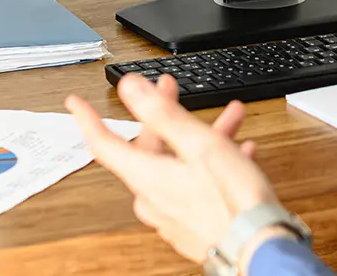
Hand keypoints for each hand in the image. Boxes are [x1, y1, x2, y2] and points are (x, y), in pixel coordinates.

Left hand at [66, 75, 282, 267]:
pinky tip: (238, 153)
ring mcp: (173, 213)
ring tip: (229, 119)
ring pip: (178, 163)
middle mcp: (153, 198)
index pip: (104, 144)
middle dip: (164, 116)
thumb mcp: (198, 144)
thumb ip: (162, 114)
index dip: (89, 119)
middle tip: (171, 91)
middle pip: (148, 149)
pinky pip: (194, 184)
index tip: (77, 103)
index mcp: (147, 177)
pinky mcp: (194, 223)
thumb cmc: (232, 199)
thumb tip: (130, 89)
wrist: (259, 247)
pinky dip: (211, 163)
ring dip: (199, 137)